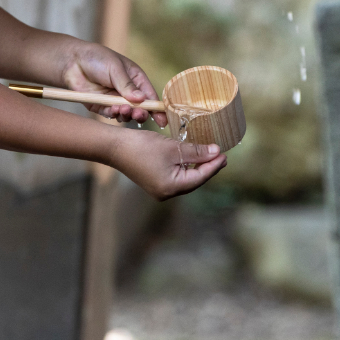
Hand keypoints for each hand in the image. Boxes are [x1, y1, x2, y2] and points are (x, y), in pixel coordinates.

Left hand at [58, 42, 166, 127]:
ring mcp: (115, 101)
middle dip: (141, 113)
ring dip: (126, 114)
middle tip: (138, 114)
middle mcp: (128, 92)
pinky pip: (111, 115)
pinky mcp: (102, 107)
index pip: (150, 95)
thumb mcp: (115, 68)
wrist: (72, 62)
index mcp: (136, 79)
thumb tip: (141, 99)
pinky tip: (113, 109)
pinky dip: (114, 114)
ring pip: (126, 114)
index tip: (162, 119)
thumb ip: (127, 85)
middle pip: (140, 108)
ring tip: (122, 109)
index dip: (157, 108)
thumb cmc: (97, 58)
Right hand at [110, 128, 225, 199]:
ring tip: (209, 155)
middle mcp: (166, 193)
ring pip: (185, 178)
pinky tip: (191, 158)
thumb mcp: (172, 148)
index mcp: (172, 187)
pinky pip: (176, 176)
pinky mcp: (154, 182)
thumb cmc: (142, 147)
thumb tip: (216, 152)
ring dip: (197, 167)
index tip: (225, 155)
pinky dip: (185, 167)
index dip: (214, 165)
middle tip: (221, 155)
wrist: (114, 148)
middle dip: (207, 167)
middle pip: (194, 180)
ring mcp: (159, 189)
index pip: (200, 177)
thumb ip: (196, 151)